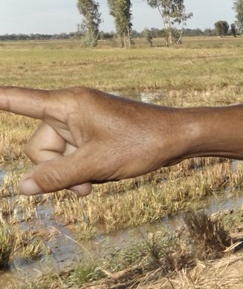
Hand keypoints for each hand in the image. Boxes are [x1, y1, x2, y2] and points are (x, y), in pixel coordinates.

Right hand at [0, 86, 181, 195]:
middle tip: (84, 186)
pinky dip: (83, 169)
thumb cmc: (142, 144)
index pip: (18, 100)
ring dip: (72, 173)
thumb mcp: (95, 165)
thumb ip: (56, 176)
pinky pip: (74, 155)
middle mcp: (71, 108)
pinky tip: (101, 177)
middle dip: (55, 169)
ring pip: (57, 155)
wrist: (179, 138)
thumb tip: (22, 187)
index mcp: (68, 104)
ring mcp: (83, 121)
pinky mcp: (94, 132)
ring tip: (97, 180)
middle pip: (39, 145)